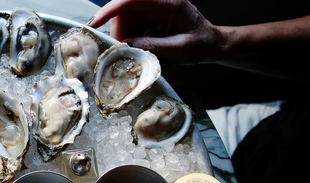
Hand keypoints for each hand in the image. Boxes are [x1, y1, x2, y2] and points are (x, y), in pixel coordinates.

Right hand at [87, 0, 224, 63]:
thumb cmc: (202, 44)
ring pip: (125, 16)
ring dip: (121, 34)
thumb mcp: (179, 48)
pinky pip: (131, 23)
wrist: (213, 44)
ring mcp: (154, 8)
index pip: (132, 0)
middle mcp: (159, 2)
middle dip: (116, 27)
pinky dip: (127, 36)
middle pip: (125, 7)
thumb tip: (126, 45)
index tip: (96, 22)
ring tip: (126, 51)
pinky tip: (132, 48)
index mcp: (169, 3)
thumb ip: (153, 45)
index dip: (111, 9)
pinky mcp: (151, 16)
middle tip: (116, 48)